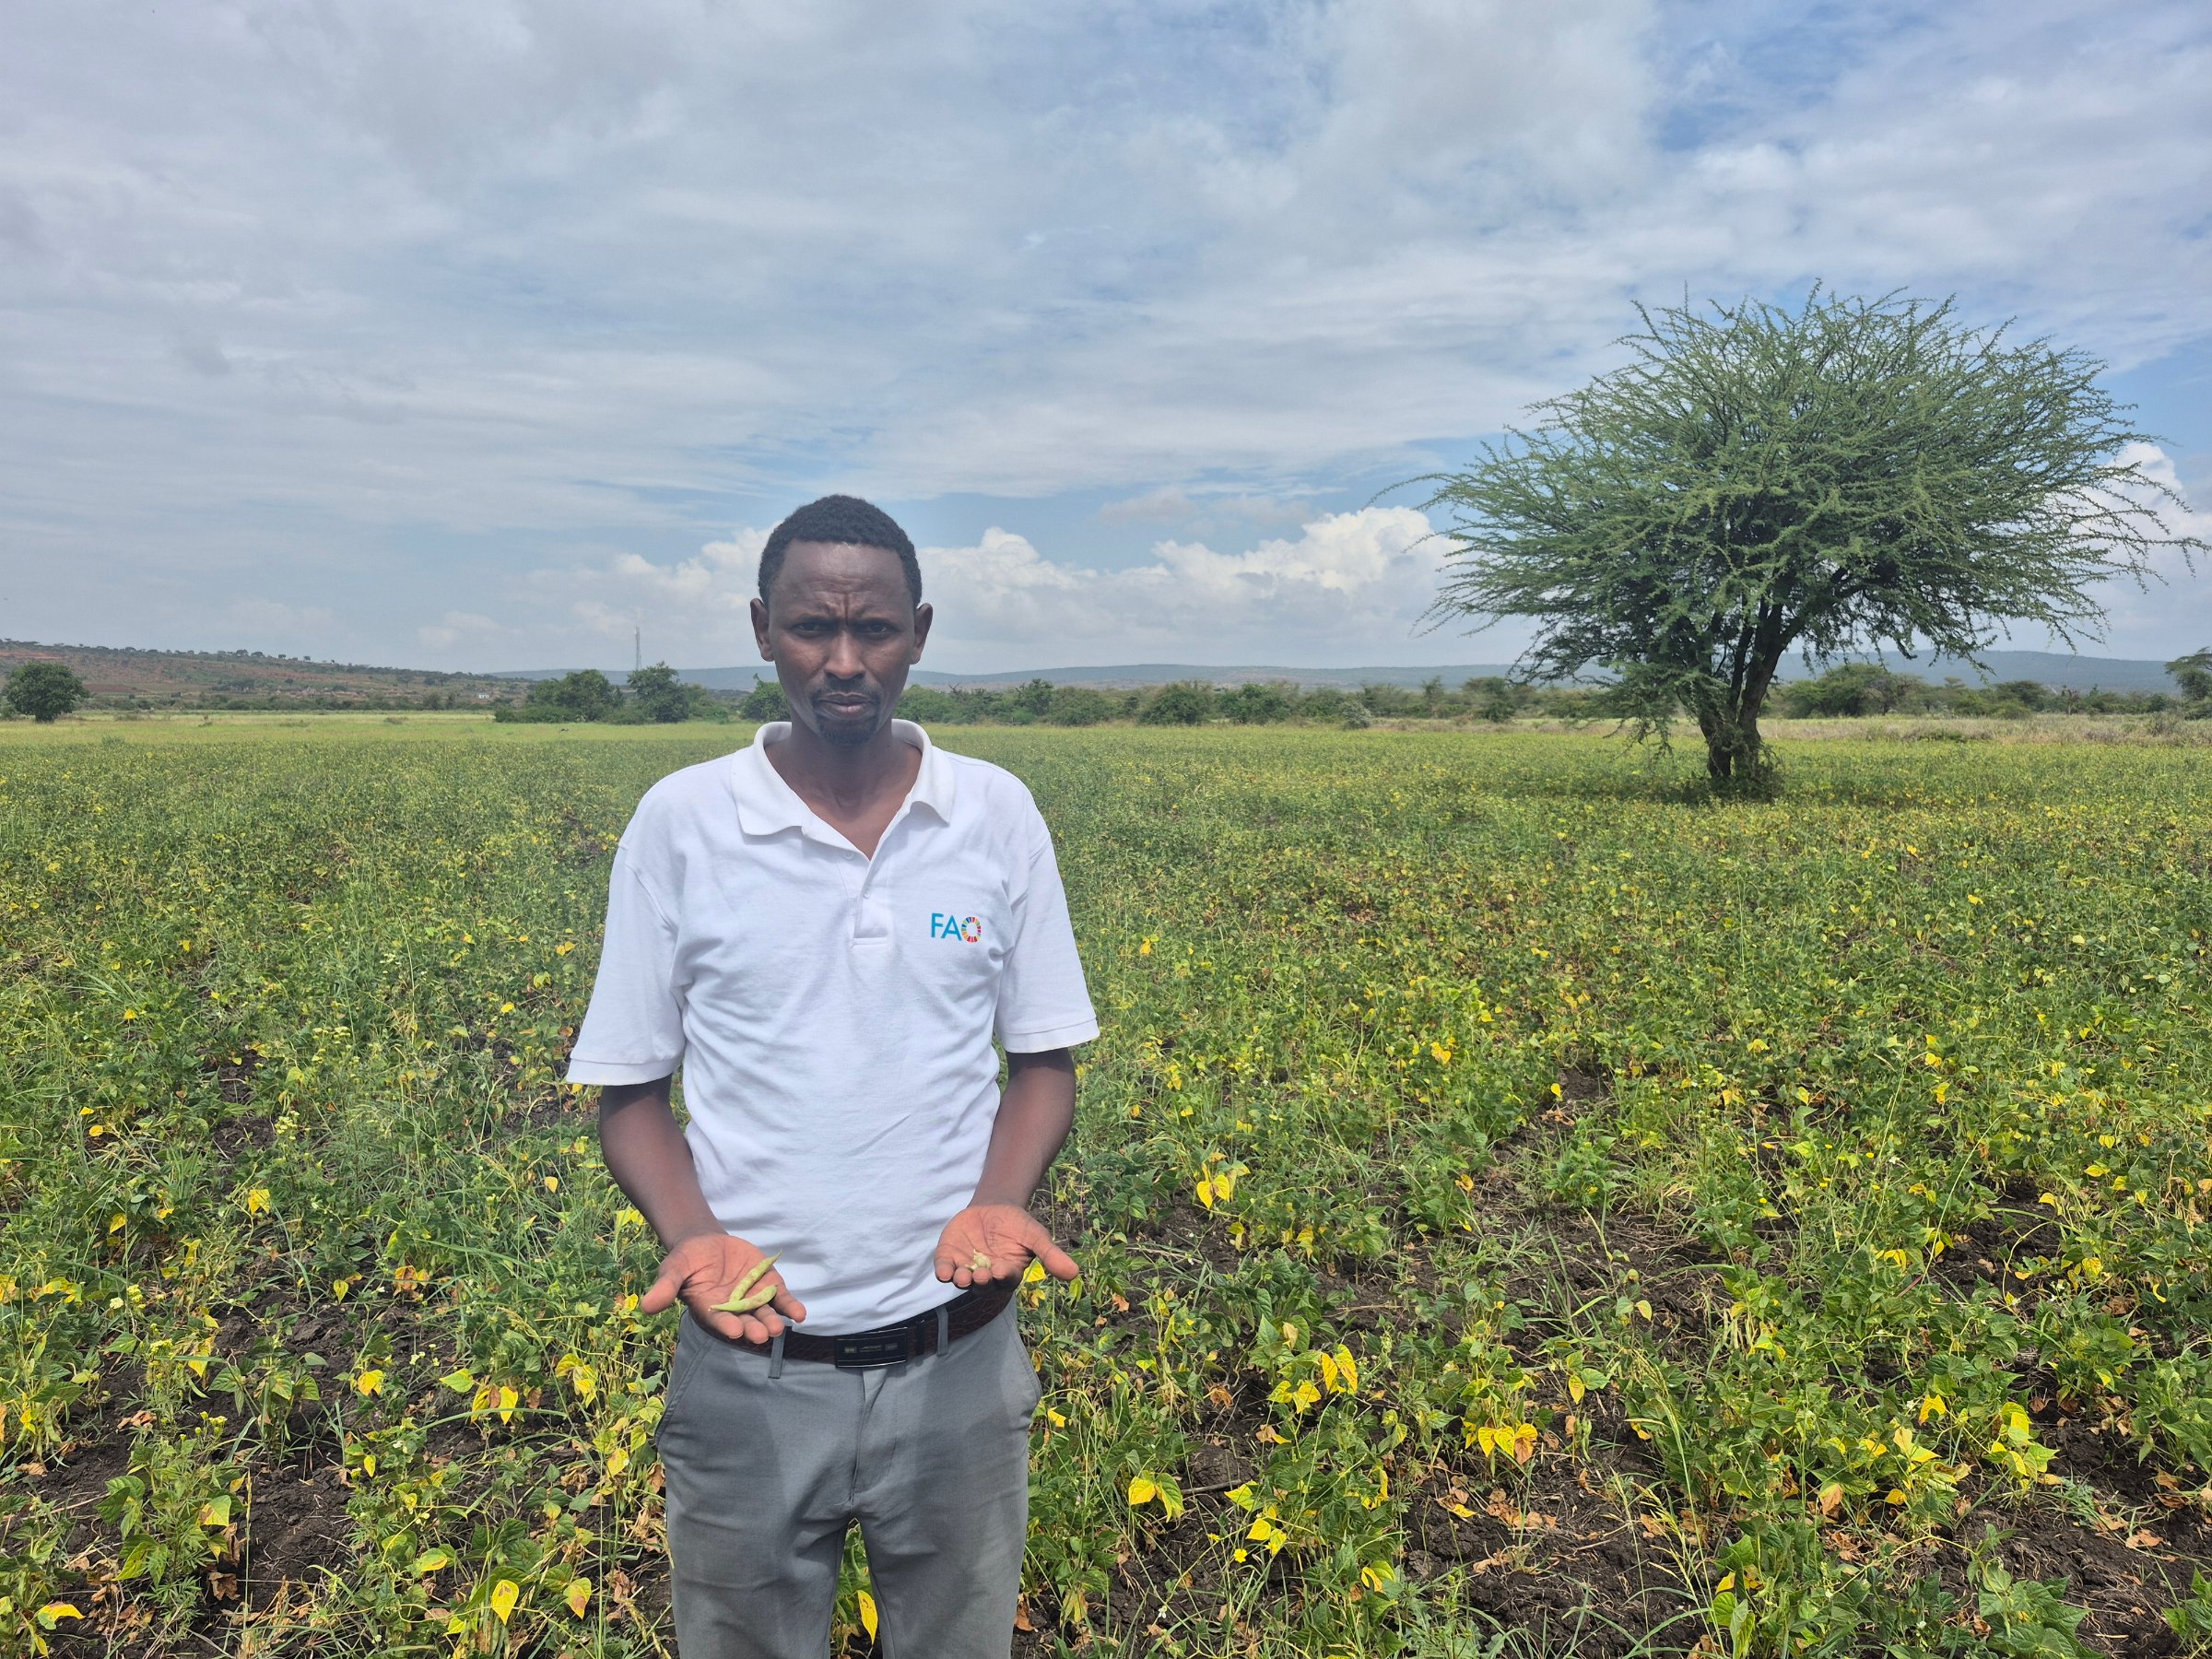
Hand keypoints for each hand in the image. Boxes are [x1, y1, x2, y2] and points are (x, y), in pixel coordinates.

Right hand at [640, 1232, 805, 1344]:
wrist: (707, 1244)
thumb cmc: (687, 1261)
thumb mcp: (674, 1269)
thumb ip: (665, 1287)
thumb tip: (646, 1306)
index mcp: (709, 1309)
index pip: (718, 1320)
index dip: (726, 1325)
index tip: (734, 1330)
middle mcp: (732, 1309)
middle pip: (745, 1321)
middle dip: (753, 1328)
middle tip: (762, 1334)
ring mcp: (752, 1299)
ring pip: (764, 1313)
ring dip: (772, 1321)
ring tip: (778, 1328)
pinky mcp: (768, 1285)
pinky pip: (781, 1298)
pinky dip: (790, 1306)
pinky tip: (800, 1314)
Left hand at [933, 1203, 1077, 1290]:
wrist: (994, 1208)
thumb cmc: (1018, 1225)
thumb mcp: (1036, 1236)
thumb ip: (1051, 1254)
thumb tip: (1075, 1273)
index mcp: (1008, 1274)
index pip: (1006, 1279)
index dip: (1004, 1276)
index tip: (1003, 1269)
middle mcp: (987, 1276)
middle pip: (982, 1285)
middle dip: (980, 1281)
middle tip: (978, 1275)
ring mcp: (966, 1268)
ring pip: (962, 1280)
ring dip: (961, 1279)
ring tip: (960, 1275)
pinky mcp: (950, 1257)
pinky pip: (945, 1269)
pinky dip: (943, 1271)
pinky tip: (943, 1271)